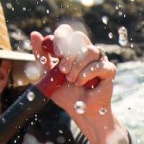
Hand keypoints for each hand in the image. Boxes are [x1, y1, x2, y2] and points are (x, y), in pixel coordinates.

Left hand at [31, 27, 128, 143]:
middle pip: (79, 36)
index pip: (67, 32)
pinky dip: (88, 74)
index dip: (61, 38)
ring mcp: (99, 59)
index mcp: (72, 50)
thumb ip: (41, 56)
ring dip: (78, 67)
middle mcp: (86, 52)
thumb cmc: (67, 94)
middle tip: (63, 70)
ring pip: (90, 50)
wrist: (82, 112)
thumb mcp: (48, 75)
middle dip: (69, 54)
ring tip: (73, 80)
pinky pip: (100, 65)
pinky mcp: (109, 70)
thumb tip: (34, 34)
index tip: (56, 53)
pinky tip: (82, 83)